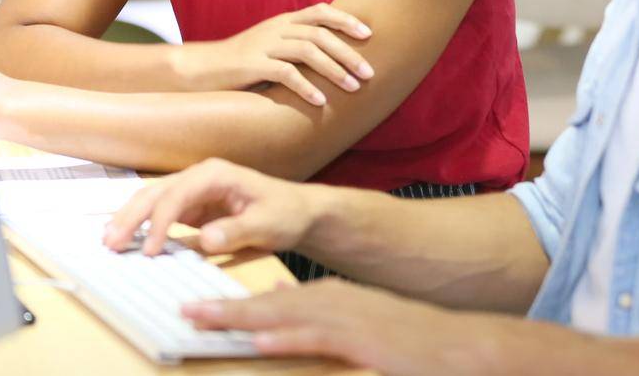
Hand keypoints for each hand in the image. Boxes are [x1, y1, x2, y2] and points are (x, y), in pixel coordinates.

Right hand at [103, 157, 314, 256]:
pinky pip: (160, 215)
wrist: (297, 213)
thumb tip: (205, 240)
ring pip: (152, 201)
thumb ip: (237, 230)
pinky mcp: (191, 209)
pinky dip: (141, 226)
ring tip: (108, 241)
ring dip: (130, 220)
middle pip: (156, 193)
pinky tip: (125, 238)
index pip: (177, 195)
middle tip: (111, 243)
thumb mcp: (268, 223)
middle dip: (131, 216)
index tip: (150, 251)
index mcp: (215, 174)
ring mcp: (193, 193)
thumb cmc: (286, 213)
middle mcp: (198, 178)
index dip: (160, 223)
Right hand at [172, 3, 372, 106]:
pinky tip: (321, 102)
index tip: (369, 34)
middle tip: (369, 73)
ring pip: (307, 51)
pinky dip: (306, 87)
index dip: (346, 20)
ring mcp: (264, 45)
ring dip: (334, 70)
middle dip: (349, 53)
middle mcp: (276, 29)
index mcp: (283, 21)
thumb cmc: (243, 62)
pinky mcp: (252, 65)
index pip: (320, 11)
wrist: (203, 68)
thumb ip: (298, 45)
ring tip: (353, 88)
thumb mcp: (272, 45)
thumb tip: (335, 56)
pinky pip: (285, 74)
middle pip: (320, 34)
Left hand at [183, 279, 473, 374]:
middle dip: (224, 307)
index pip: (268, 299)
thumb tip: (274, 294)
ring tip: (204, 318)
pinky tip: (259, 338)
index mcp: (326, 297)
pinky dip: (285, 337)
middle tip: (184, 310)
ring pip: (282, 316)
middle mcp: (330, 301)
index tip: (196, 308)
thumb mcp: (353, 320)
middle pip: (266, 303)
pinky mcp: (358, 341)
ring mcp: (344, 319)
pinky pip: (314, 339)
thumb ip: (312, 311)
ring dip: (240, 316)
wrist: (454, 345)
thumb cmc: (402, 338)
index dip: (231, 303)